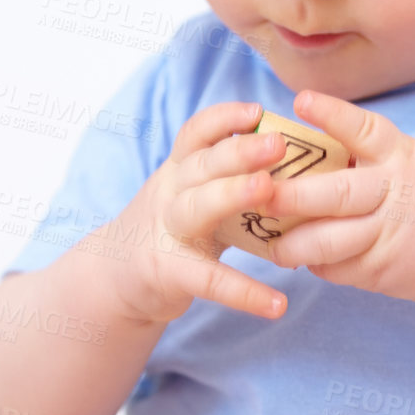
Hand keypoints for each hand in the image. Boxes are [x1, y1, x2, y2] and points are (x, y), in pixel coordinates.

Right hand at [103, 101, 290, 324]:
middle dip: (240, 150)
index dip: (224, 119)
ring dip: (233, 193)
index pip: (197, 134)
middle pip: (203, 164)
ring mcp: (167, 232)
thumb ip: (230, 181)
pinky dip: (244, 292)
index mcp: (179, 171)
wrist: (115, 279)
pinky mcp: (169, 273)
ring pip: (198, 206)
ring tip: (270, 189)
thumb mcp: (192, 197)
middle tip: (278, 142)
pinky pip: (209, 280)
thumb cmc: (172, 233)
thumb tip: (299, 167)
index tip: (258, 110)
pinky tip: (277, 305)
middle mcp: (170, 194)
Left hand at [255, 89, 414, 306]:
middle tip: (259, 194)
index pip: (365, 129)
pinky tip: (304, 258)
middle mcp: (394, 192)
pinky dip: (315, 263)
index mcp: (399, 155)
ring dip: (293, 244)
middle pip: (337, 193)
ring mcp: (388, 233)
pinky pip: (337, 267)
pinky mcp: (381, 268)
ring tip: (271, 246)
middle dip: (292, 196)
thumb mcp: (407, 159)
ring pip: (330, 240)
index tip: (301, 101)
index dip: (332, 115)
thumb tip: (297, 145)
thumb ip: (365, 152)